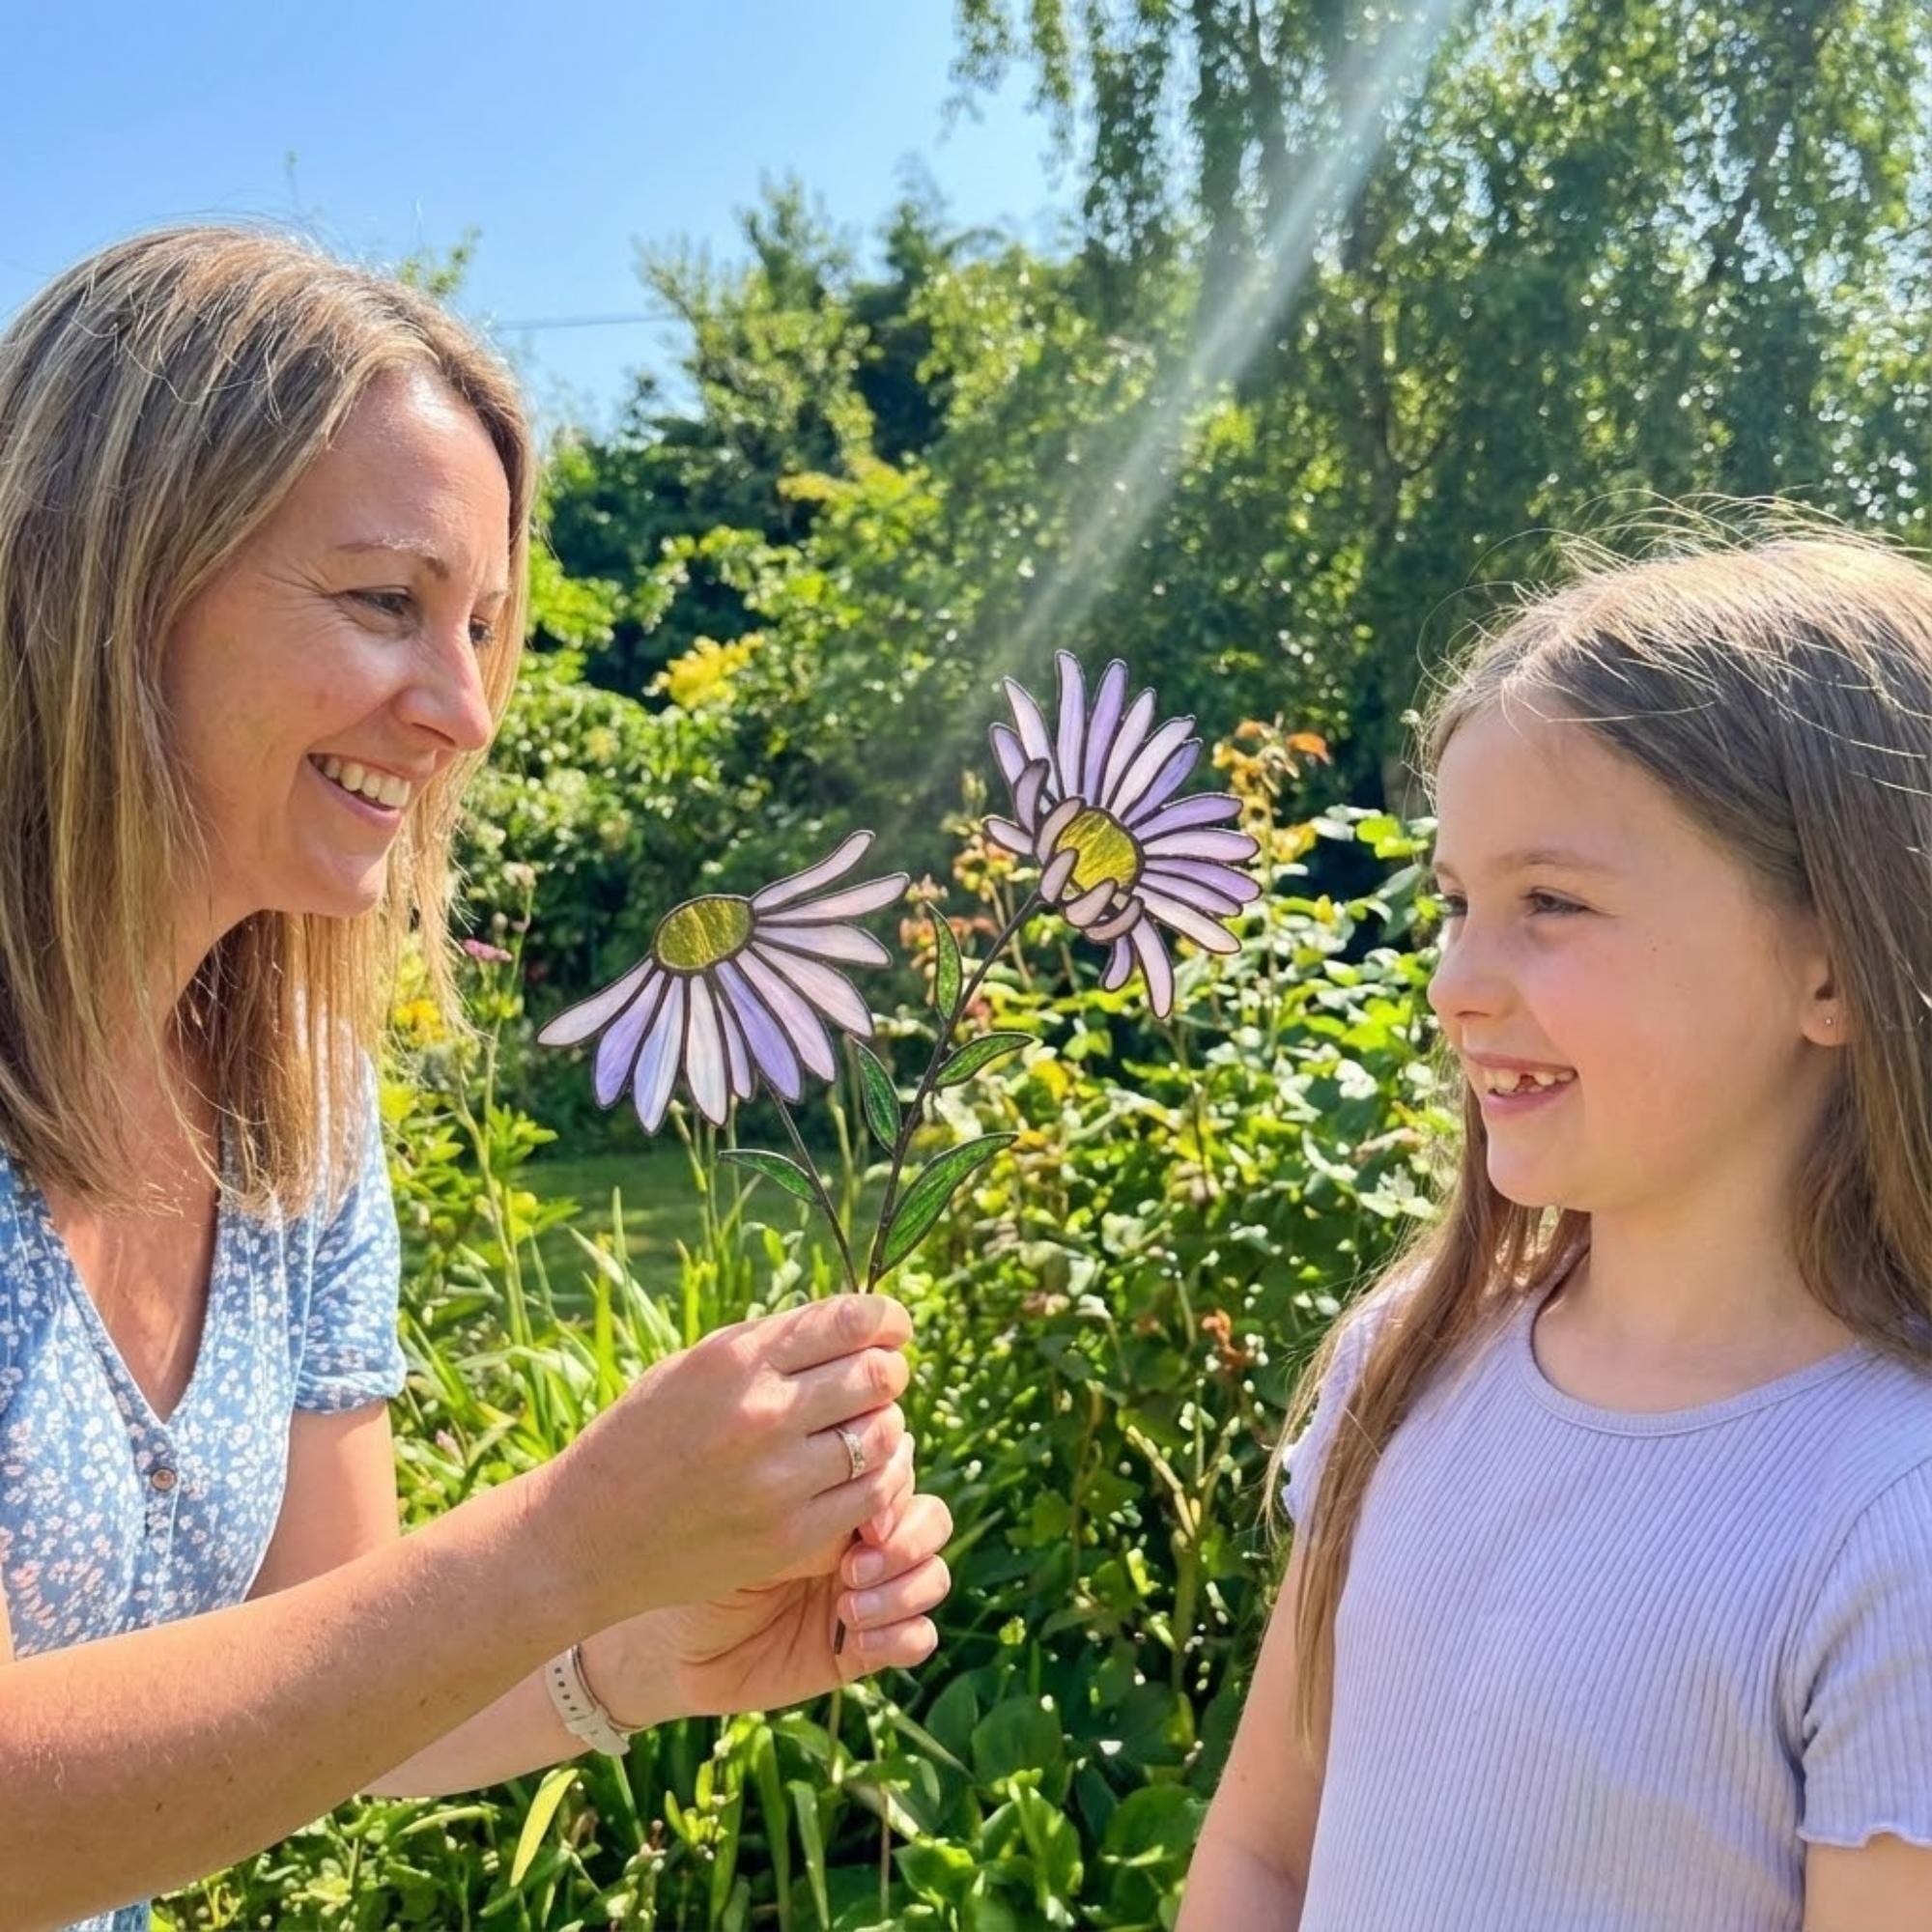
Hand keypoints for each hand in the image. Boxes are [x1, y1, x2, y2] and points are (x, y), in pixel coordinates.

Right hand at [530, 1295, 915, 1629]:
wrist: (587, 1535)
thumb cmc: (644, 1437)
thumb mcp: (695, 1366)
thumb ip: (774, 1344)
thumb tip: (858, 1325)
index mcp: (736, 1360)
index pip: (851, 1321)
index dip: (888, 1321)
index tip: (893, 1328)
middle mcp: (762, 1415)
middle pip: (876, 1377)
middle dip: (888, 1371)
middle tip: (879, 1378)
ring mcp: (778, 1482)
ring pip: (883, 1437)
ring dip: (883, 1425)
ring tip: (862, 1426)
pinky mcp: (789, 1539)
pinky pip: (870, 1497)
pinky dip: (876, 1479)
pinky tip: (855, 1472)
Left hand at [584, 1465, 952, 1722]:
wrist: (655, 1632)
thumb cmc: (683, 1542)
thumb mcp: (737, 1497)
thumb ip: (793, 1461)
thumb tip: (861, 1425)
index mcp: (834, 1480)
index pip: (896, 1464)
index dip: (892, 1480)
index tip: (855, 1504)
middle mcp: (858, 1533)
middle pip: (929, 1515)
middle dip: (906, 1533)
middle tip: (858, 1555)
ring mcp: (865, 1588)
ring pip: (932, 1572)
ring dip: (904, 1584)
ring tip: (849, 1601)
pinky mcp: (861, 1646)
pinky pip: (918, 1636)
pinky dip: (900, 1633)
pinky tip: (854, 1634)